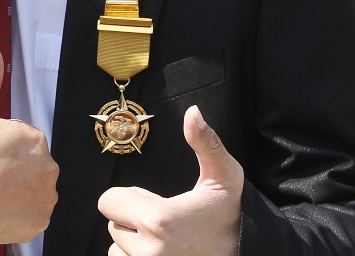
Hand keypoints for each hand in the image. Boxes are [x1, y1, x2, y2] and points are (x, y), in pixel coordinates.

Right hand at [0, 42, 58, 251]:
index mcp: (34, 138)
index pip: (19, 138)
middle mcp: (48, 165)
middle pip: (28, 162)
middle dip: (10, 166)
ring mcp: (46, 195)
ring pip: (31, 186)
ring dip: (16, 189)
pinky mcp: (41, 220)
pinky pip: (32, 211)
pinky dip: (18, 211)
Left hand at [98, 106, 242, 255]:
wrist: (246, 253)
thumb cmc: (231, 214)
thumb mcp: (224, 175)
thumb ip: (205, 142)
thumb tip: (193, 112)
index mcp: (159, 220)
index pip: (108, 200)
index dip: (130, 197)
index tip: (157, 202)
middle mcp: (148, 251)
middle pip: (112, 223)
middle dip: (132, 218)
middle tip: (164, 221)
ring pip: (117, 247)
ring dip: (133, 241)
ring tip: (165, 239)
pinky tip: (162, 252)